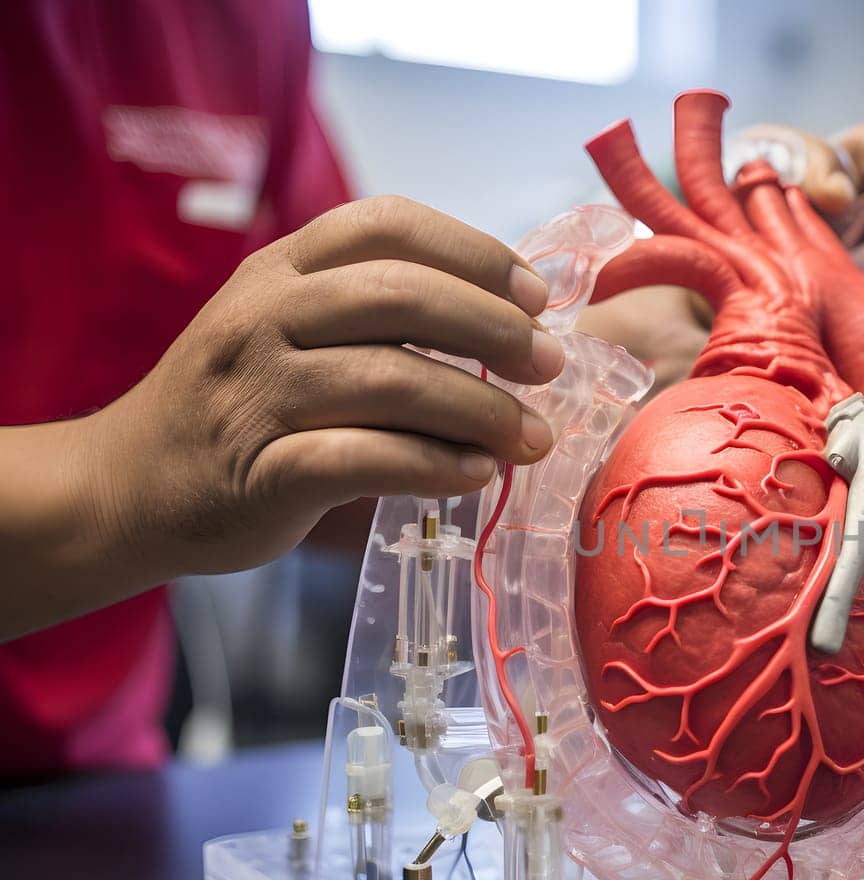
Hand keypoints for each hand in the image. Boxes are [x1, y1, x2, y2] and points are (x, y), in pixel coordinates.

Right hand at [83, 195, 563, 582]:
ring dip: (482, 410)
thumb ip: (376, 314)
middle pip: (402, 296)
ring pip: (392, 378)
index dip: (473, 251)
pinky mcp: (260, 469)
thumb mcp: (291, 329)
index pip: (387, 223)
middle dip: (495, 328)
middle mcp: (265, 316)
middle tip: (550, 365)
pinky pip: (364, 458)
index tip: (535, 296)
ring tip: (532, 437)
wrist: (127, 486)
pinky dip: (433, 465)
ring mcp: (257, 391)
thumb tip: (511, 320)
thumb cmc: (242, 404)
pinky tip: (475, 474)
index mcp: (282, 268)